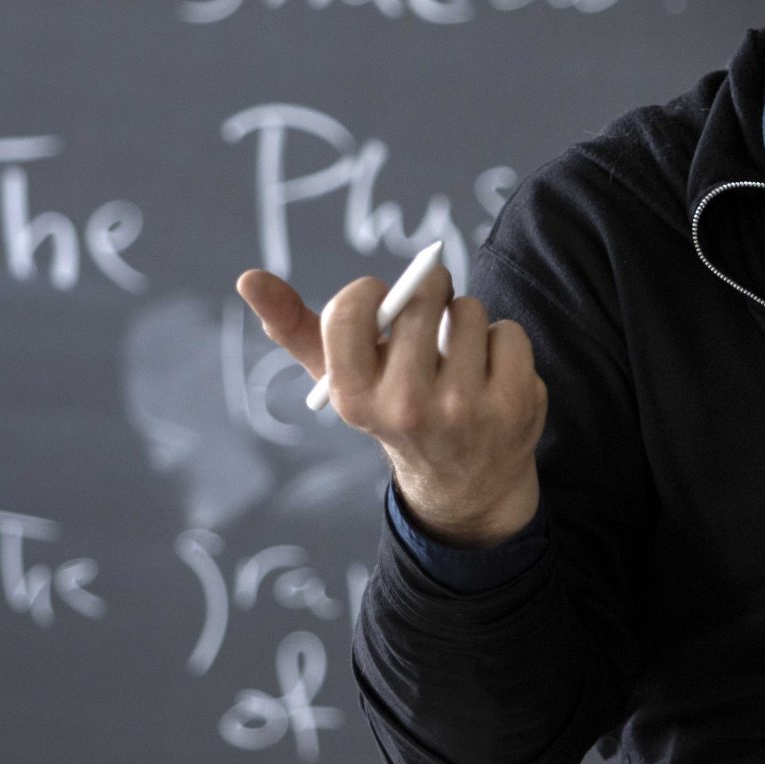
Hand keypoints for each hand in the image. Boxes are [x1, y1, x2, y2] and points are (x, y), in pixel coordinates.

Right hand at [235, 263, 546, 547]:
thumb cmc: (393, 409)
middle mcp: (408, 406)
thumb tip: (248, 278)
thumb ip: (293, 326)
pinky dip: (502, 344)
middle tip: (429, 311)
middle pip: (425, 294)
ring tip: (457, 357)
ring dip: (466, 322)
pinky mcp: (515, 404)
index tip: (381, 303)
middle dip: (429, 290)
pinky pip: (510, 332)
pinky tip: (490, 375)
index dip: (371, 292)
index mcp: (355, 397)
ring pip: (471, 311)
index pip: (353, 309)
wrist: (463, 485)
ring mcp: (467, 408)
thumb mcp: (341, 378)